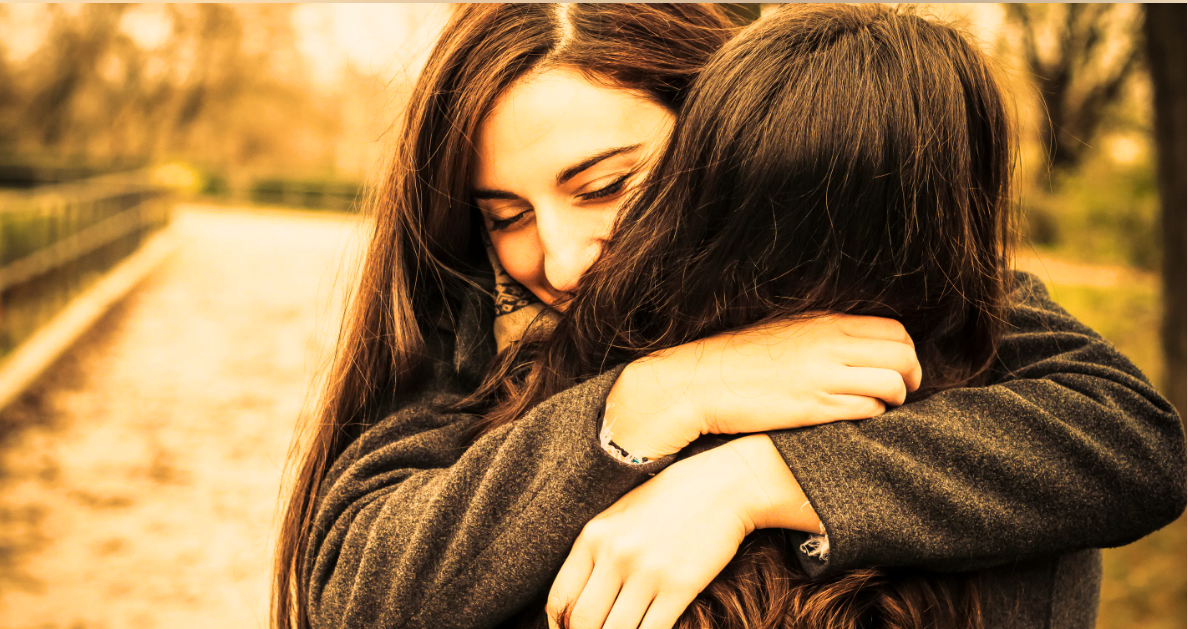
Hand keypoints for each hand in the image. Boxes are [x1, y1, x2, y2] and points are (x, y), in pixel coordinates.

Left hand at [546, 440, 761, 628]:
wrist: (723, 485)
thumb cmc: (671, 501)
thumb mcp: (621, 516)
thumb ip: (597, 552)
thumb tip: (580, 597)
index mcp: (593, 536)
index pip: (560, 598)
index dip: (559, 627)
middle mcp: (615, 554)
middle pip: (583, 621)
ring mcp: (647, 570)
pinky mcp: (680, 585)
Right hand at [605, 314, 921, 457]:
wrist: (701, 380)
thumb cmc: (740, 359)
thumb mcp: (785, 331)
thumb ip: (823, 333)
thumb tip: (855, 344)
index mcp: (825, 322)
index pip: (894, 331)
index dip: (906, 353)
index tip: (899, 369)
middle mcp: (829, 345)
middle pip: (902, 355)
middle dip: (911, 376)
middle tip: (902, 391)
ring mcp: (823, 376)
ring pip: (891, 384)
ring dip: (894, 400)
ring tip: (881, 408)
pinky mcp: (813, 407)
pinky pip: (865, 410)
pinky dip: (871, 416)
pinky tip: (856, 419)